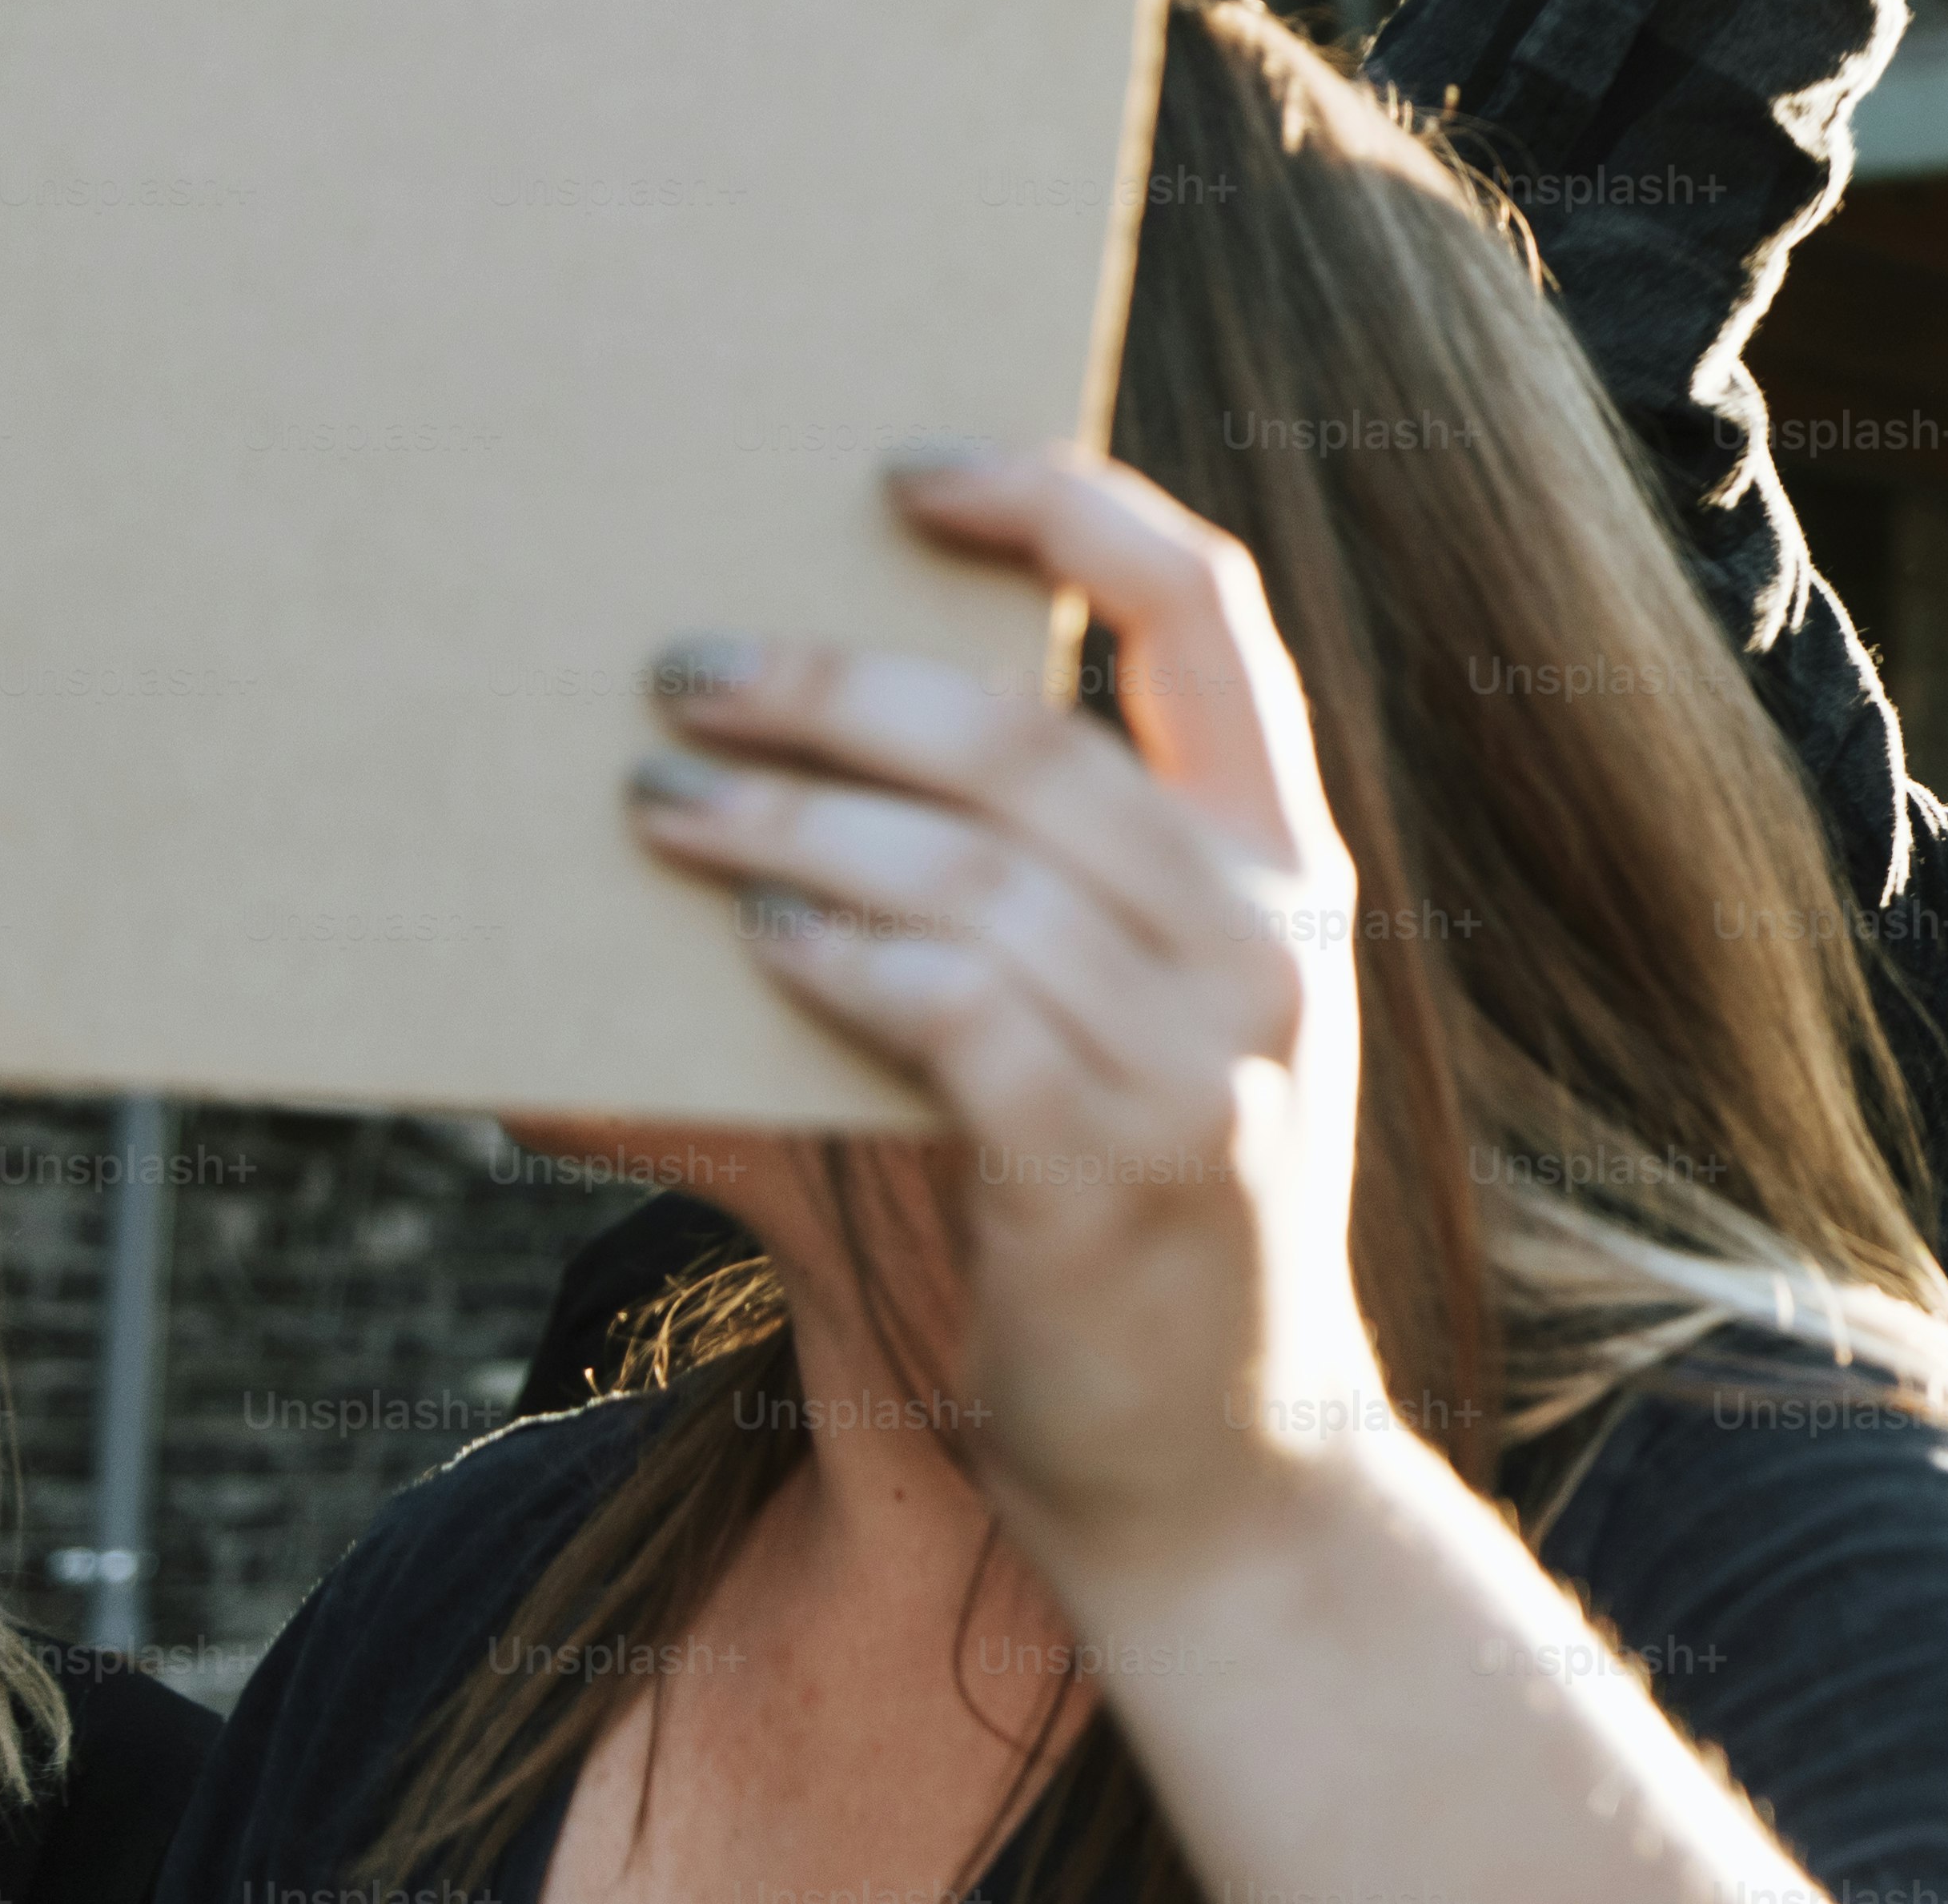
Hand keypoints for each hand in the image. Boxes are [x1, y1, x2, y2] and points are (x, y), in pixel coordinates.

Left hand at [627, 445, 1384, 1566]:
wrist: (1224, 1476)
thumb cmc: (1121, 1242)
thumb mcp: (1103, 1048)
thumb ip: (966, 927)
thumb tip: (701, 812)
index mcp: (1285, 865)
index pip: (1204, 606)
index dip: (1062, 504)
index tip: (905, 472)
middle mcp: (1268, 933)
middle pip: (1034, 732)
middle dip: (838, 683)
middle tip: (683, 670)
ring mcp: (1209, 1048)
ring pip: (971, 864)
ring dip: (790, 822)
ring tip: (662, 807)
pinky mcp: (1119, 1156)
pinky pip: (955, 1004)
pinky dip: (842, 956)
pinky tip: (763, 944)